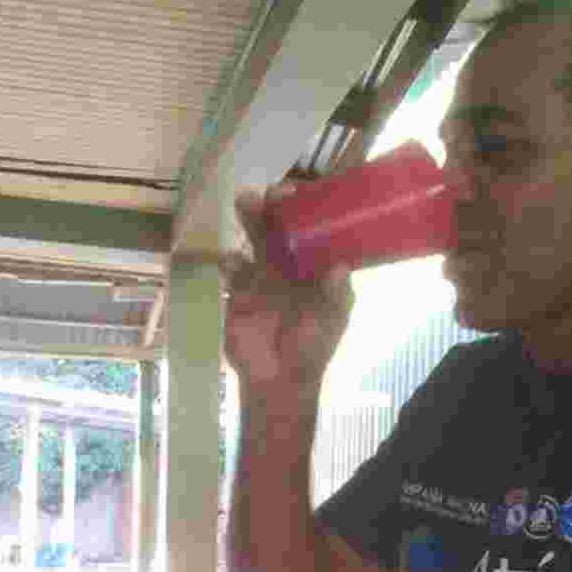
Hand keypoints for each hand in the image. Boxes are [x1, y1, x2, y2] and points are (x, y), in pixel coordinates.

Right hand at [221, 182, 353, 398]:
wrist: (277, 379)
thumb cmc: (312, 347)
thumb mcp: (330, 320)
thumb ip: (335, 294)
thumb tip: (340, 267)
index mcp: (318, 266)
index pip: (316, 227)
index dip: (311, 207)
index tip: (306, 192)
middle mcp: (293, 262)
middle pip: (284, 223)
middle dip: (278, 204)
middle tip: (275, 192)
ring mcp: (264, 272)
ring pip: (258, 236)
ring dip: (252, 217)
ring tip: (246, 200)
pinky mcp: (239, 287)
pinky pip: (233, 265)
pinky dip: (231, 259)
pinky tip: (233, 261)